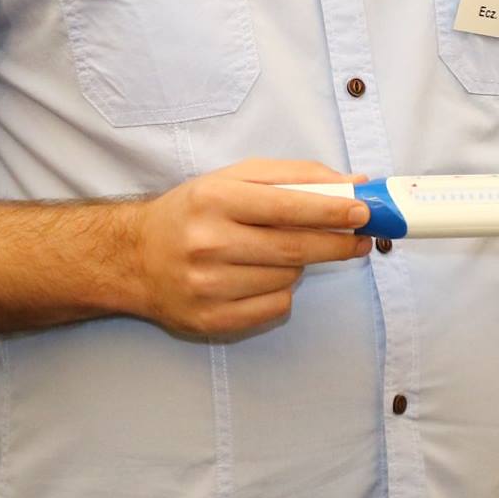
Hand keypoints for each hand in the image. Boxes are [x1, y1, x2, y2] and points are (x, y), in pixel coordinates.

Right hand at [132, 157, 371, 336]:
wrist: (134, 258)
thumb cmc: (193, 212)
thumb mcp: (232, 179)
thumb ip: (292, 177)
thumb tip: (352, 184)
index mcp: (213, 199)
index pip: (286, 207)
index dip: (331, 211)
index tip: (364, 212)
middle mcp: (208, 243)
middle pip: (294, 248)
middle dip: (337, 243)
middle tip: (361, 239)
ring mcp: (208, 287)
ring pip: (287, 278)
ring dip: (299, 266)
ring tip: (278, 253)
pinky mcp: (212, 320)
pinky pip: (275, 306)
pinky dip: (281, 292)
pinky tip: (261, 278)